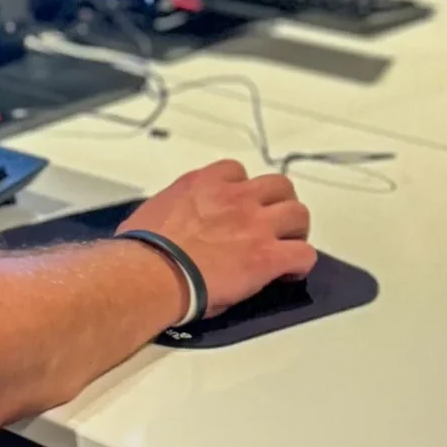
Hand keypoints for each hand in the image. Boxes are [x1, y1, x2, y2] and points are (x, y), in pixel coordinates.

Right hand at [122, 159, 314, 315]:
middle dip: (278, 204)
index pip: (236, 172)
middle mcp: (235, 197)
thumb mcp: (153, 212)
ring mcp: (255, 225)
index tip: (238, 206)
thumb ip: (174, 209)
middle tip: (271, 224)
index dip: (242, 190)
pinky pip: (304, 254)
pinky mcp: (267, 256)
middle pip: (279, 186)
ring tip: (286, 247)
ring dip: (294, 230)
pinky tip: (288, 274)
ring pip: (298, 214)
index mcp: (204, 184)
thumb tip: (169, 223)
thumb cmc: (142, 250)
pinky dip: (299, 264)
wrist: (150, 274)